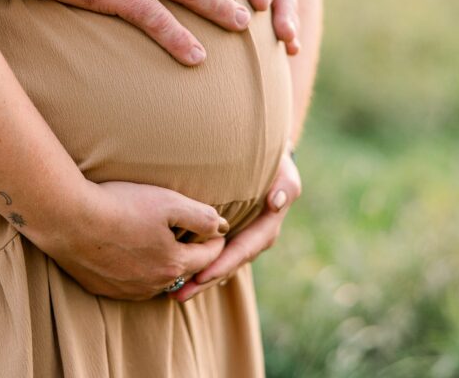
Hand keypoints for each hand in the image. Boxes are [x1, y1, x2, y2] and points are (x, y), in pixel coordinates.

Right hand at [35, 180, 229, 300]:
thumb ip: (201, 216)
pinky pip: (128, 283)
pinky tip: (128, 252)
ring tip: (159, 243)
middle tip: (192, 238)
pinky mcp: (102, 288)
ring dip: (162, 264)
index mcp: (174, 264)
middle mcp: (153, 285)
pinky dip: (135, 270)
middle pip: (183, 271)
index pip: (209, 257)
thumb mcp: (169, 202)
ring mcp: (126, 290)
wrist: (68, 219)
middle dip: (191, 255)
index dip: (216, 240)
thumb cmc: (119, 205)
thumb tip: (221, 226)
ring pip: (156, 280)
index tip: (216, 229)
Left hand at [169, 150, 301, 302]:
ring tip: (173, 293)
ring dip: (197, 280)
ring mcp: (240, 241)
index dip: (223, 264)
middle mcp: (253, 240)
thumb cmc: (274, 165)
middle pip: (227, 265)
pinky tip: (178, 279)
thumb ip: (285, 186)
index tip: (202, 276)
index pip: (243, 250)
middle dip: (204, 281)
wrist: (266, 162)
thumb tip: (276, 203)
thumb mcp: (284, 172)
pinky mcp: (227, 237)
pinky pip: (213, 256)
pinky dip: (197, 267)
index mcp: (266, 229)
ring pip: (219, 265)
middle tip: (179, 294)